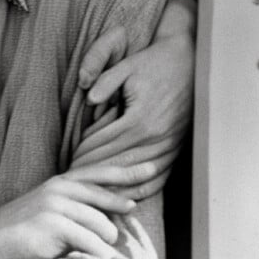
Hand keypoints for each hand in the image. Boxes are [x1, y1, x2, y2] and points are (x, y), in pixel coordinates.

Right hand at [0, 164, 137, 258]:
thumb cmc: (23, 235)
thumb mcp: (51, 214)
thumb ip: (77, 209)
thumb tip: (113, 217)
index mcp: (60, 184)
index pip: (97, 174)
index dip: (124, 171)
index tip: (150, 169)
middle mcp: (58, 188)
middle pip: (101, 189)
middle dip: (123, 196)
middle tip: (137, 202)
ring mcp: (53, 203)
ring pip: (100, 223)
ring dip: (106, 241)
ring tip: (101, 251)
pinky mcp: (51, 222)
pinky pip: (88, 240)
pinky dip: (97, 253)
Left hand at [71, 0, 196, 198]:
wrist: (189, 64)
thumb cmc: (153, 64)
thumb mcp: (126, 66)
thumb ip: (105, 81)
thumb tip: (88, 99)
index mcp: (141, 118)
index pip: (105, 144)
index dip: (84, 154)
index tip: (69, 161)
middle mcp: (157, 137)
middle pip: (118, 164)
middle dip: (94, 173)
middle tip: (75, 181)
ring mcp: (170, 146)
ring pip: (137, 175)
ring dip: (114, 184)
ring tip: (93, 192)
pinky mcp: (178, 150)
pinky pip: (159, 177)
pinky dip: (140, 188)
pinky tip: (125, 195)